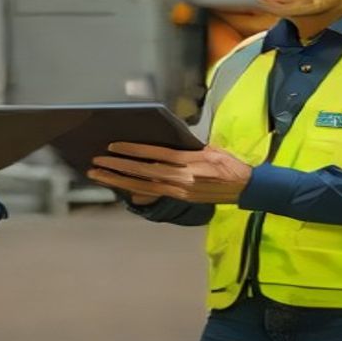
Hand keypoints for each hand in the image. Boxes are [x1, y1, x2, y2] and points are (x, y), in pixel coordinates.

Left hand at [87, 142, 251, 203]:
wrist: (247, 187)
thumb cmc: (228, 163)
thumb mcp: (209, 149)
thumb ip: (185, 148)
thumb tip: (161, 143)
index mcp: (189, 161)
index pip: (155, 154)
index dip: (132, 150)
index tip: (112, 146)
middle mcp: (182, 178)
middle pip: (143, 172)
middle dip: (116, 167)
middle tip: (94, 163)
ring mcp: (179, 190)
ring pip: (142, 186)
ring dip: (117, 180)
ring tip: (97, 175)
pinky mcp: (180, 197)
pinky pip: (151, 193)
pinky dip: (132, 189)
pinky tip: (116, 185)